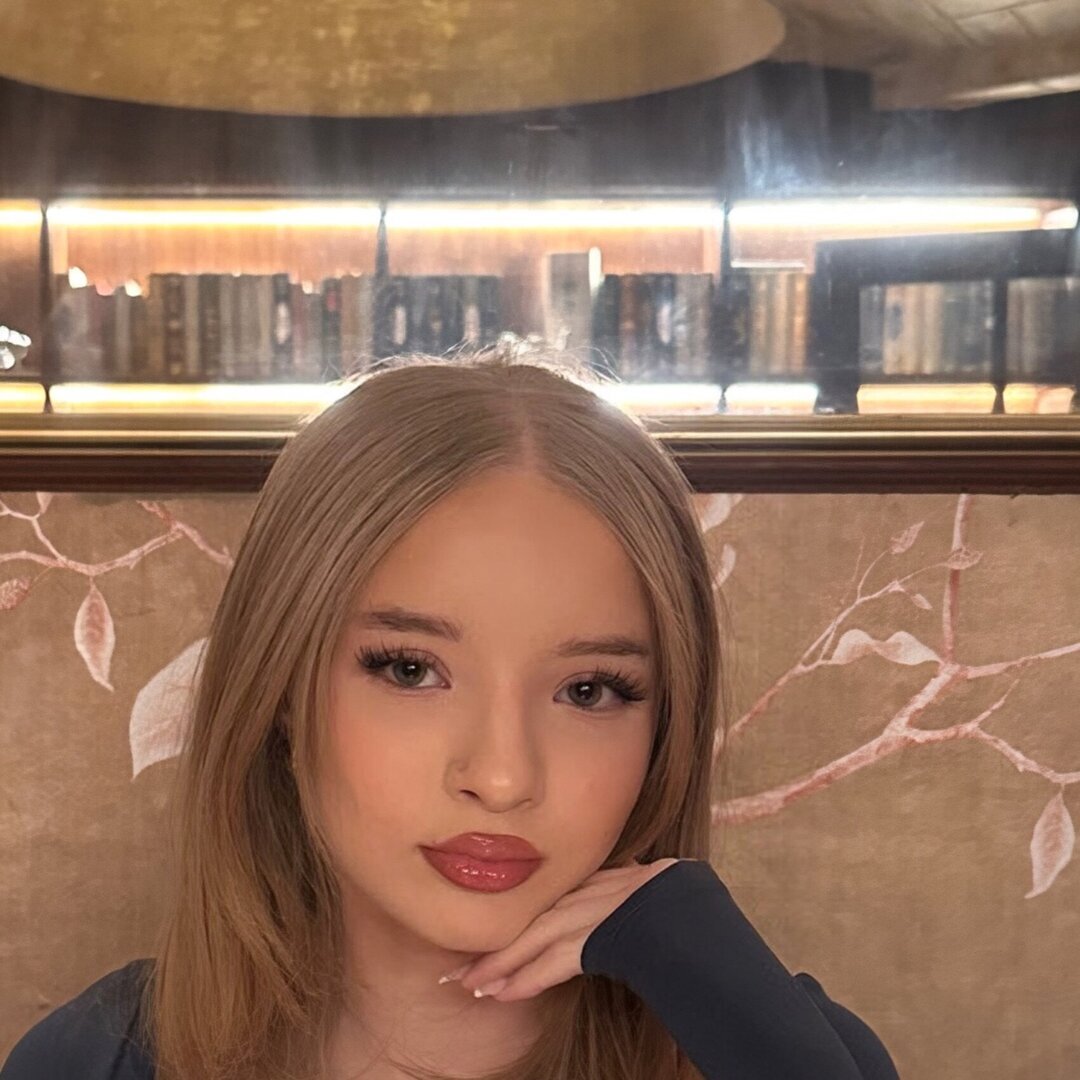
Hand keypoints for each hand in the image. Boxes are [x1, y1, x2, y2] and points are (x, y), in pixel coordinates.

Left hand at [438, 857, 683, 1001]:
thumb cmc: (667, 893)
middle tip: (453, 972)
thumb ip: (611, 889)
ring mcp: (584, 916)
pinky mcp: (595, 939)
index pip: (536, 910)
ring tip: (470, 987)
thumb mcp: (632, 884)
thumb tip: (614, 887)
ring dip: (498, 968)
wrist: (685, 897)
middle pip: (524, 925)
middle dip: (489, 951)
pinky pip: (552, 963)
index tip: (480, 946)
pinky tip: (502, 994)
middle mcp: (578, 897)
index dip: (507, 930)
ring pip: (530, 943)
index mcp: (584, 884)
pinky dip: (526, 978)